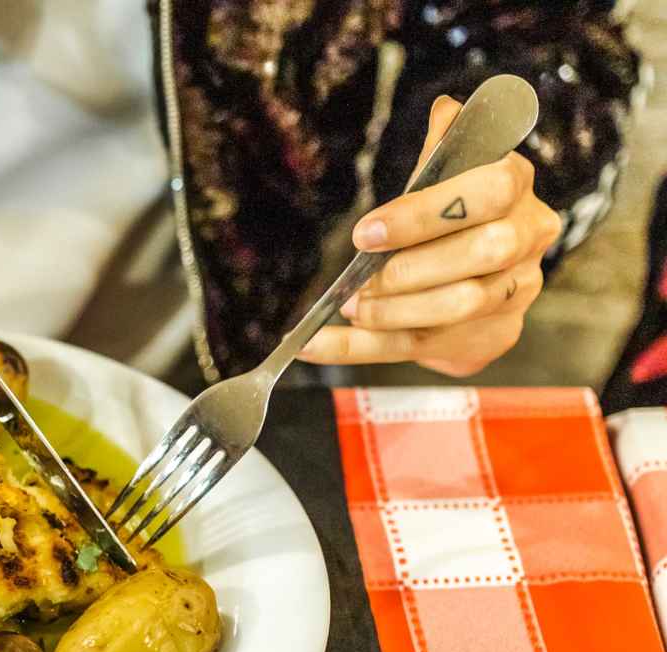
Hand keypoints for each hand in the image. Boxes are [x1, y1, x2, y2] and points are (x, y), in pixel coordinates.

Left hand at [299, 96, 562, 376]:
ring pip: (459, 305)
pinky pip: (420, 345)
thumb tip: (447, 111)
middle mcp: (526, 239)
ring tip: (350, 305)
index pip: (489, 193)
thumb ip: (446, 147)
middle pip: (484, 254)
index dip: (424, 214)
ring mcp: (513, 292)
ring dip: (393, 310)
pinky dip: (361, 348)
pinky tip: (317, 344)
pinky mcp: (488, 334)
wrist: (477, 274)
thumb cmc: (454, 213)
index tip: (367, 232)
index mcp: (515, 188)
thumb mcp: (448, 172)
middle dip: (412, 269)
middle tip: (359, 280)